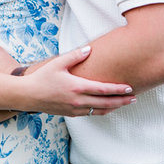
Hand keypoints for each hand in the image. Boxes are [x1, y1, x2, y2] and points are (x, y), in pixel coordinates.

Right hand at [18, 46, 135, 116]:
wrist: (28, 96)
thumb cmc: (42, 77)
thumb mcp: (58, 63)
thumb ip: (75, 55)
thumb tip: (90, 49)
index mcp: (76, 87)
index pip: (103, 90)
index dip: (118, 90)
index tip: (130, 88)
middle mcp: (78, 100)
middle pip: (106, 103)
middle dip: (122, 101)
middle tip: (134, 98)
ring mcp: (75, 109)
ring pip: (100, 110)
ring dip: (114, 107)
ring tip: (125, 103)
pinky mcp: (71, 114)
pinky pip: (91, 114)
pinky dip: (102, 111)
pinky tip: (107, 107)